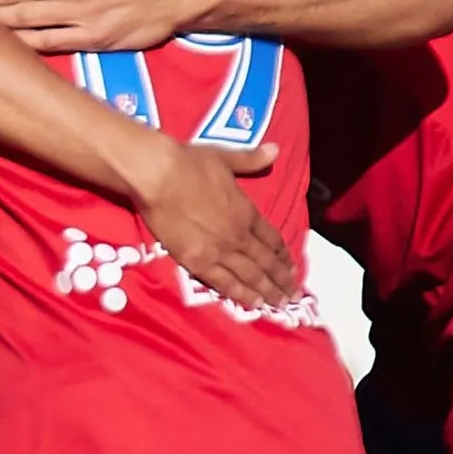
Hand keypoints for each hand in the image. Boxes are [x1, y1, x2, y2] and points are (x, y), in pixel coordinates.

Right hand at [122, 132, 300, 313]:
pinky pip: (224, 283)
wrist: (158, 176)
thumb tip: (276, 149)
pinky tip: (254, 304)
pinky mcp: (197, 261)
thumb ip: (250, 159)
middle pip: (266, 262)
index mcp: (247, 211)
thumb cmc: (189, 163)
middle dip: (281, 280)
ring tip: (280, 304)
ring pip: (250, 276)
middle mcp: (239, 235)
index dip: (283, 254)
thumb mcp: (224, 157)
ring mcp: (219, 250)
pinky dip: (241, 294)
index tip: (291, 266)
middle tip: (294, 295)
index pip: (272, 238)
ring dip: (267, 291)